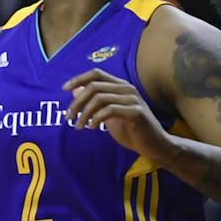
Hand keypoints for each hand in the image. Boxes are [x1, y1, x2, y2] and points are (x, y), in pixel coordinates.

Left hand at [63, 69, 178, 164]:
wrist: (156, 147)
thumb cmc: (132, 131)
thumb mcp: (109, 116)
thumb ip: (94, 103)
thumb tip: (74, 90)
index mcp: (120, 86)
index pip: (96, 73)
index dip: (78, 79)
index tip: (64, 89)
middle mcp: (127, 88)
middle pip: (94, 86)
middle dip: (77, 102)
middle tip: (68, 116)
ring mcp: (133, 99)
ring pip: (99, 98)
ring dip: (84, 113)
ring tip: (78, 125)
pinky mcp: (136, 112)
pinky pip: (109, 110)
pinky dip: (96, 118)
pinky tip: (91, 127)